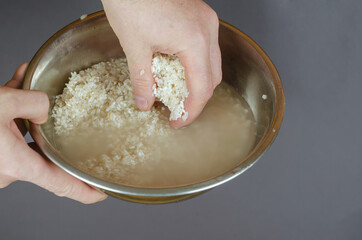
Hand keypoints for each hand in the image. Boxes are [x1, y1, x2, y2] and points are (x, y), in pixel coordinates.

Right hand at [0, 63, 106, 203]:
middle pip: (42, 152)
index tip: (101, 193)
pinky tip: (13, 84)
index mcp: (17, 165)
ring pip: (22, 137)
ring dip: (26, 113)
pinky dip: (11, 111)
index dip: (85, 191)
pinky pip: (7, 132)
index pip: (62, 185)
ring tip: (25, 85)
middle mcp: (7, 169)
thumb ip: (31, 102)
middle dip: (47, 130)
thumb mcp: (0, 102)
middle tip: (54, 113)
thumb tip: (44, 107)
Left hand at [102, 0, 221, 127]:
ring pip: (212, 63)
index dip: (190, 111)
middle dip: (196, 99)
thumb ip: (142, 80)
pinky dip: (195, 64)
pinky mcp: (201, 16)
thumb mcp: (134, 46)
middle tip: (177, 110)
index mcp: (194, 40)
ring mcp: (207, 21)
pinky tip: (177, 67)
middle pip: (213, 78)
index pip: (201, 88)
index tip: (178, 122)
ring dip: (197, 81)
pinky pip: (206, 48)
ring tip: (174, 91)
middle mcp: (207, 30)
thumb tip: (145, 103)